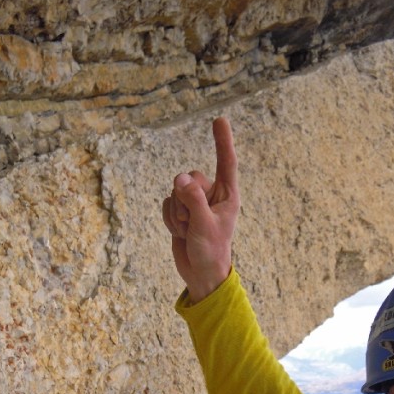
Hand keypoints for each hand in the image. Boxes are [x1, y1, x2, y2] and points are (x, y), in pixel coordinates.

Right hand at [162, 117, 239, 302]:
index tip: (219, 119)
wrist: (200, 274)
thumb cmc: (211, 251)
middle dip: (185, 199)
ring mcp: (195, 202)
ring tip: (187, 230)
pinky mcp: (180, 211)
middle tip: (191, 222)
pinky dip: (169, 219)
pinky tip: (179, 232)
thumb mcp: (204, 224)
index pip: (226, 163)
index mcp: (227, 196)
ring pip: (175, 190)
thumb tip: (180, 177)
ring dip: (176, 213)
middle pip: (191, 177)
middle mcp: (212, 195)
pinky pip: (166, 203)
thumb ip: (193, 199)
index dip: (222, 141)